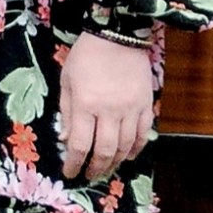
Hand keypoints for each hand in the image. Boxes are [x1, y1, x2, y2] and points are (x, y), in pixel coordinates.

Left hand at [59, 32, 154, 181]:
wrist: (117, 36)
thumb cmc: (85, 57)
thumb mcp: (67, 81)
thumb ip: (67, 112)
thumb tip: (66, 139)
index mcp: (86, 105)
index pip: (80, 144)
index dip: (74, 163)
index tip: (70, 174)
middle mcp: (110, 111)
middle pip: (105, 150)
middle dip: (96, 167)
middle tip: (89, 175)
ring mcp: (131, 109)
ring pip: (126, 146)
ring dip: (116, 162)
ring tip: (106, 169)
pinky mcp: (146, 105)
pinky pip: (143, 134)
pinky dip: (136, 149)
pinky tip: (127, 156)